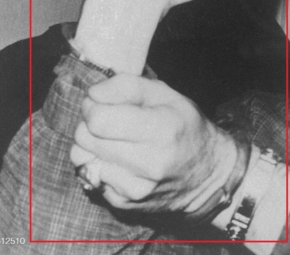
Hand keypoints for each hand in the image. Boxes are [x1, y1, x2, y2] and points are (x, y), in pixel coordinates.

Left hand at [70, 74, 241, 213]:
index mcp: (162, 130)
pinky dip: (100, 164)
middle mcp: (149, 163)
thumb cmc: (185, 127)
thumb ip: (127, 86)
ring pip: (82, 158)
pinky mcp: (124, 203)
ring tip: (115, 141)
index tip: (102, 103)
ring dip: (92, 145)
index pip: (99, 120)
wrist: (207, 174)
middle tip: (109, 120)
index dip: (93, 106)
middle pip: (86, 138)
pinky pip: (90, 175)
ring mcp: (136, 188)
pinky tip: (121, 161)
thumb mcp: (167, 94)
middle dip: (89, 123)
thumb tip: (92, 95)